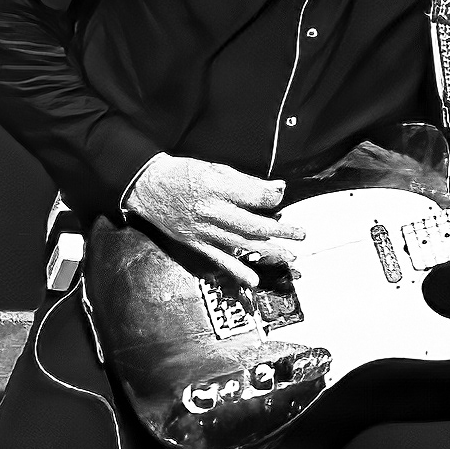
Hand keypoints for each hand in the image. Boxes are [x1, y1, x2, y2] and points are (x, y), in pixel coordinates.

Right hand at [122, 153, 304, 285]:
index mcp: (217, 187)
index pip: (254, 196)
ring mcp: (203, 230)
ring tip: (290, 256)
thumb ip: (246, 181)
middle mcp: (211, 211)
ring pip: (241, 243)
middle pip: (253, 223)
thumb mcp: (215, 168)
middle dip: (280, 230)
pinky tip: (254, 279)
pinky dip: (237, 270)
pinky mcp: (195, 243)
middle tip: (301, 234)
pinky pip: (219, 259)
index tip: (281, 197)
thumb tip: (278, 188)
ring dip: (268, 251)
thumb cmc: (184, 174)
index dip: (271, 198)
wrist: (148, 186)